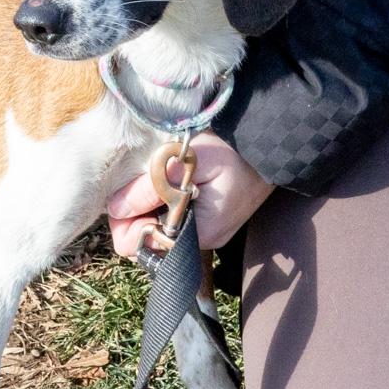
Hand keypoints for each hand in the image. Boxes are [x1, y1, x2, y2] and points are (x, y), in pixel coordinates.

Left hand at [108, 131, 273, 254]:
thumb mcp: (188, 163)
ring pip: (157, 228)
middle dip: (135, 212)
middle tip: (142, 180)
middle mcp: (201, 242)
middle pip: (146, 239)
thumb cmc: (233, 149)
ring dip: (149, 205)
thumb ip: (151, 187)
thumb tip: (116, 209)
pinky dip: (164, 202)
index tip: (127, 194)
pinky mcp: (209, 222)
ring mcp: (207, 233)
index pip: (139, 247)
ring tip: (158, 178)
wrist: (272, 141)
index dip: (125, 221)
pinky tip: (169, 182)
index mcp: (197, 234)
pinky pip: (173, 219)